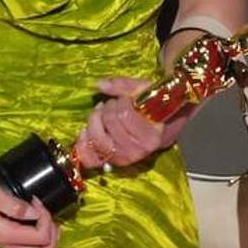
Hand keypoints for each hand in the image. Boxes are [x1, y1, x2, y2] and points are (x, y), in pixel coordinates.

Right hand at [0, 162, 59, 247]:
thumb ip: (12, 205)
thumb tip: (34, 215)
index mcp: (2, 232)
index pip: (40, 238)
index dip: (47, 219)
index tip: (37, 201)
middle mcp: (4, 243)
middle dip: (52, 235)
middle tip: (45, 213)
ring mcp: (3, 243)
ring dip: (48, 242)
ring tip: (44, 220)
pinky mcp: (3, 239)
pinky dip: (37, 245)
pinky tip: (36, 227)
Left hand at [72, 76, 187, 170]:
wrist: (164, 130)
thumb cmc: (156, 109)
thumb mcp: (146, 92)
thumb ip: (125, 85)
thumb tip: (100, 84)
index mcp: (151, 136)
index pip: (125, 115)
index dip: (121, 101)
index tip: (127, 99)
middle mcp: (137, 151)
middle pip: (109, 123)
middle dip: (108, 108)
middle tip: (114, 104)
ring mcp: (123, 159)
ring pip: (97, 139)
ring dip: (95, 121)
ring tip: (102, 113)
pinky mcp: (111, 162)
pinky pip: (90, 159)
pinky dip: (83, 145)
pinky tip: (85, 131)